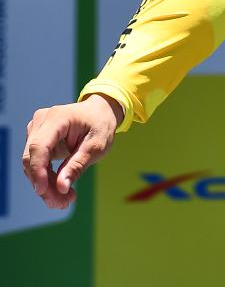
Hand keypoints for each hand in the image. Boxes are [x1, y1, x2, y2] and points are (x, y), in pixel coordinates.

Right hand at [22, 94, 122, 208]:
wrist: (100, 113)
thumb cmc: (100, 125)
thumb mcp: (97, 146)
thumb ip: (78, 165)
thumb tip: (61, 187)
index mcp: (58, 118)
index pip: (39, 146)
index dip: (38, 170)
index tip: (43, 192)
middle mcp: (42, 122)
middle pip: (32, 159)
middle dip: (44, 185)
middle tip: (63, 203)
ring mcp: (37, 130)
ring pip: (32, 165)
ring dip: (46, 187)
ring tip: (66, 200)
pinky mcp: (37, 140)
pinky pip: (36, 165)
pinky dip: (46, 180)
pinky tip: (61, 192)